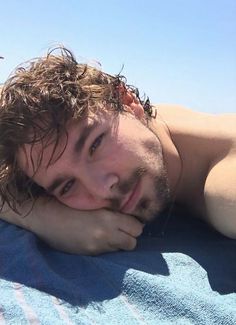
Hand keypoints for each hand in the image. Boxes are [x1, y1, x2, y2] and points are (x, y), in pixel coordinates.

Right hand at [1, 198, 143, 254]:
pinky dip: (108, 246)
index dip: (135, 224)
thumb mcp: (95, 203)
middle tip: (123, 229)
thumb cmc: (71, 205)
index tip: (130, 220)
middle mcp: (106, 235)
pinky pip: (108, 252)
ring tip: (110, 234)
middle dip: (130, 236)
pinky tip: (98, 238)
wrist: (48, 219)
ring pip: (122, 249)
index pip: (137, 227)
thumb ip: (112, 211)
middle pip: (133, 242)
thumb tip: (129, 215)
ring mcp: (98, 246)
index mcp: (108, 218)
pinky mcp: (90, 254)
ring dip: (120, 242)